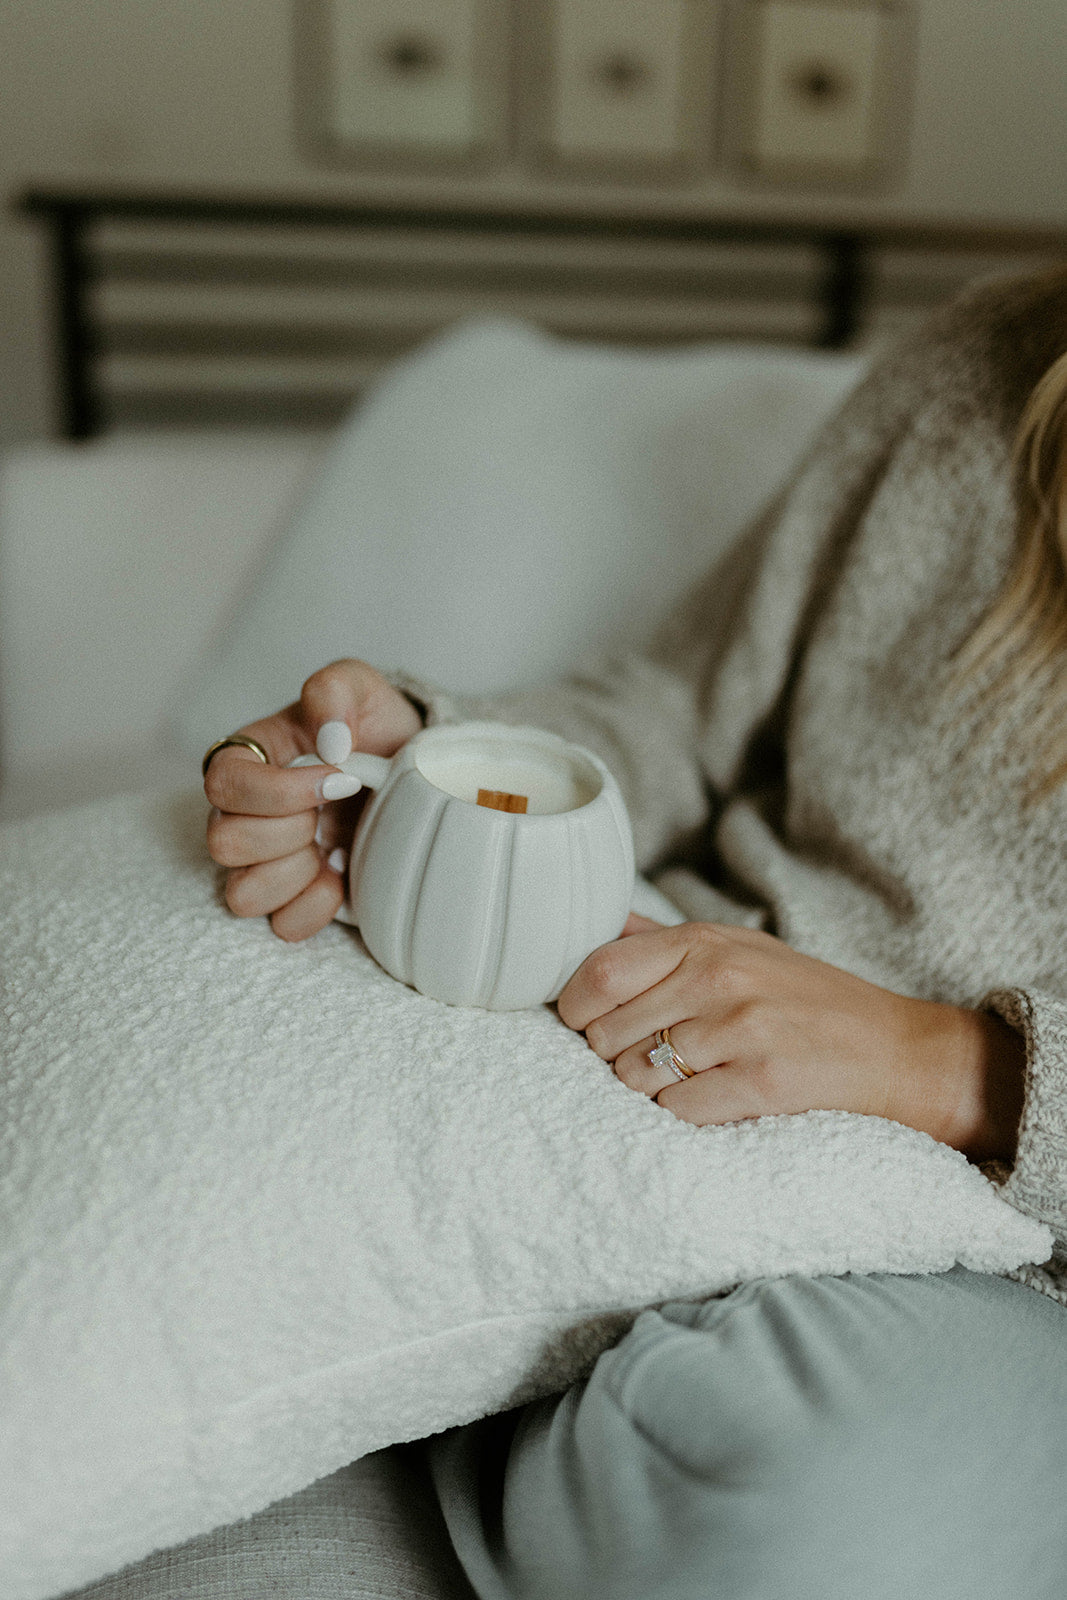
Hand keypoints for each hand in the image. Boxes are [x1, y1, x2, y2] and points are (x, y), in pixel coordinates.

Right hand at [204, 659, 422, 941]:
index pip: (223, 784)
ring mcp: (264, 864)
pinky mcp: (294, 899)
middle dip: (290, 831)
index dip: (280, 790)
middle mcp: (241, 816)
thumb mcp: (359, 687)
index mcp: (245, 762)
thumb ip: (333, 691)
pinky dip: (317, 906)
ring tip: (334, 846)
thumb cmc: (371, 725)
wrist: (410, 765)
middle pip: (224, 843)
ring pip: (243, 894)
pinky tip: (342, 875)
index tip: (342, 777)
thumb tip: (330, 744)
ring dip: (297, 873)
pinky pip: (283, 926)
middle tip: (331, 813)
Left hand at [558, 918, 1025, 1162]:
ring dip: (645, 1090)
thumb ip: (663, 940)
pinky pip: (677, 1110)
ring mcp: (740, 1028)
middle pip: (607, 1031)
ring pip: (635, 1075)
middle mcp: (718, 978)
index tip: (584, 1023)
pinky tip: (709, 1101)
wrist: (895, 1049)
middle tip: (644, 1059)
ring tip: (682, 1080)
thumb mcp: (737, 948)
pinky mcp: (762, 1081)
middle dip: (611, 1055)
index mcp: (703, 941)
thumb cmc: (805, 999)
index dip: (575, 1007)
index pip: (598, 971)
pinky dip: (681, 1115)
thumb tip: (595, 927)